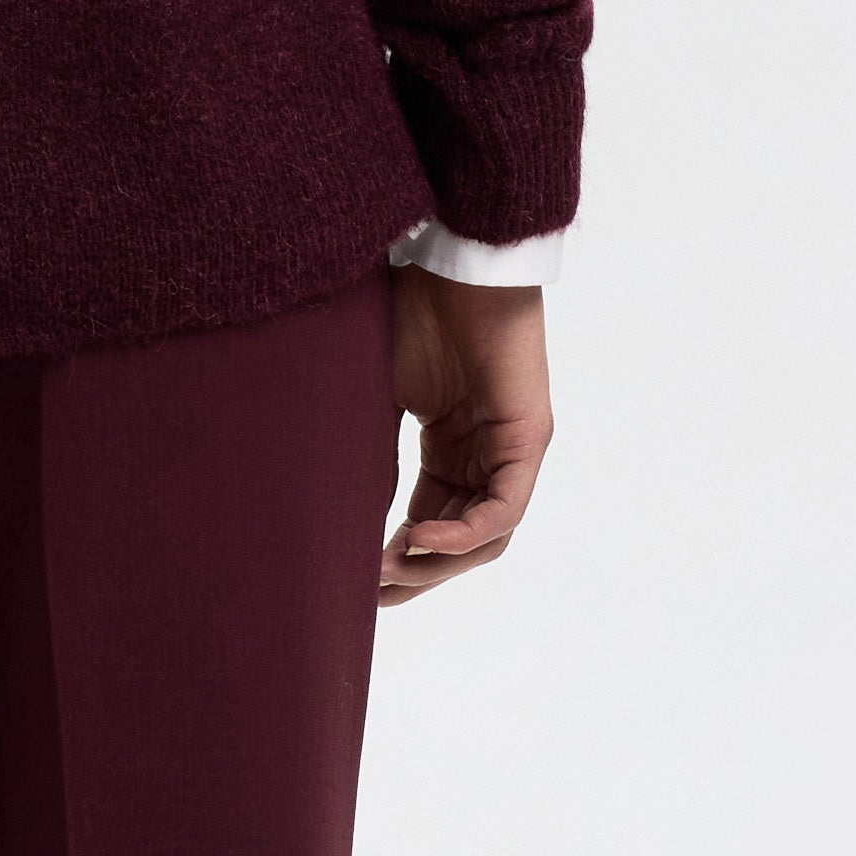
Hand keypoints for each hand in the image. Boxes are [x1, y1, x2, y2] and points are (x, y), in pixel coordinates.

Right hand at [381, 271, 548, 606]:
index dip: (399, 558)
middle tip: (371, 596)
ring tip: (390, 572)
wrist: (450, 260)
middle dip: (416, 575)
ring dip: (438, 564)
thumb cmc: (408, 310)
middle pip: (462, 541)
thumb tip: (326, 506)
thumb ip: (367, 450)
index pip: (434, 522)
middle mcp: (487, 455)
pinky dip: (464, 534)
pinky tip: (420, 540)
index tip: (357, 581)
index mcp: (452, 447)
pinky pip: (504, 509)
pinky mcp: (529, 437)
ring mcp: (512, 449)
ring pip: (487, 536)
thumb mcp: (376, 395)